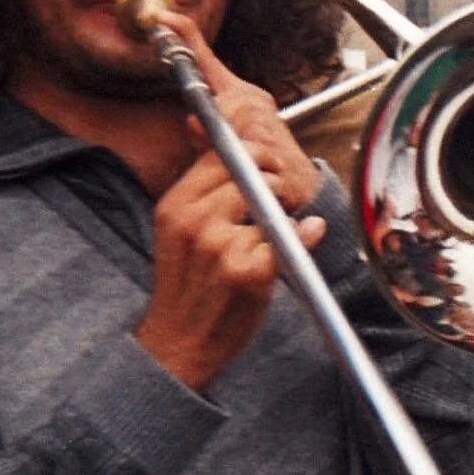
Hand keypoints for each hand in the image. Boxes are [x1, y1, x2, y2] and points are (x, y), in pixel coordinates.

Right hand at [134, 14, 325, 390]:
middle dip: (275, 178)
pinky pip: (287, 239)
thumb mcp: (179, 229)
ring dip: (284, 214)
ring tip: (279, 231)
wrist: (178, 345)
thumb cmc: (187, 287)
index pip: (220, 152)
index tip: (268, 160)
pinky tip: (289, 253)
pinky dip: (298, 243)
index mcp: (176, 205)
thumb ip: (203, 186)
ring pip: (271, 203)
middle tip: (285, 197)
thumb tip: (215, 129)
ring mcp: (222, 246)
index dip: (253, 150)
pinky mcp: (249, 272)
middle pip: (249, 169)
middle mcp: (195, 220)